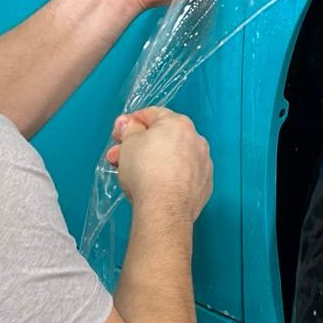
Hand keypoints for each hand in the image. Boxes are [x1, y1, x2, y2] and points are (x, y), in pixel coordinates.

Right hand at [109, 107, 212, 221]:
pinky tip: (154, 186)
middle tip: (118, 156)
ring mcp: (203, 163)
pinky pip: (183, 175)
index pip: (152, 114)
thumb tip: (129, 124)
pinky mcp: (204, 184)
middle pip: (162, 138)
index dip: (131, 122)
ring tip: (132, 174)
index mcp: (178, 124)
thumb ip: (129, 129)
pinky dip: (169, 177)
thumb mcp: (129, 143)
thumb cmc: (145, 170)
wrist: (165, 208)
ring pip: (173, 157)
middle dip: (137, 145)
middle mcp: (196, 139)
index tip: (118, 133)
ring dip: (153, 161)